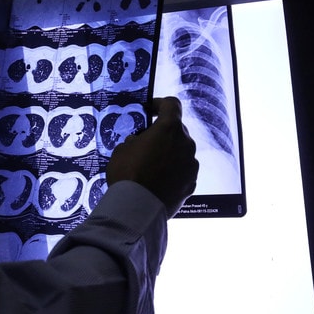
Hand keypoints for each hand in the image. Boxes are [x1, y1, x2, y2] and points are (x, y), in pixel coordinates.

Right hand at [106, 97, 198, 217]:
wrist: (137, 208)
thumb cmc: (127, 173)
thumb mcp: (121, 150)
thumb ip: (135, 141)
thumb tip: (139, 143)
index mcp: (169, 128)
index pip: (172, 105)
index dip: (160, 104)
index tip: (150, 110)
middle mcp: (186, 143)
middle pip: (177, 130)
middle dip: (163, 134)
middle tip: (146, 144)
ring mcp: (192, 164)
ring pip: (181, 152)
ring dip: (169, 154)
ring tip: (152, 167)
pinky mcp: (192, 183)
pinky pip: (183, 171)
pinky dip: (173, 172)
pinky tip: (159, 182)